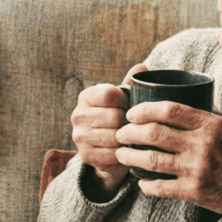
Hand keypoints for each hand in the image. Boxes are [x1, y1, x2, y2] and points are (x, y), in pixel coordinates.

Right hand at [71, 63, 147, 200]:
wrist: (107, 148)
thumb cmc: (117, 117)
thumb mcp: (123, 99)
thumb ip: (130, 83)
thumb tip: (143, 66)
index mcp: (86, 96)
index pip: (109, 94)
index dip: (126, 100)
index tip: (132, 106)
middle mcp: (78, 115)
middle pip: (113, 116)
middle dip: (130, 121)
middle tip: (137, 125)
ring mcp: (79, 136)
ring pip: (114, 136)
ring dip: (128, 138)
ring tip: (134, 136)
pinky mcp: (85, 155)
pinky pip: (112, 153)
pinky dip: (124, 152)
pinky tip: (128, 149)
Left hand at [114, 102, 221, 221]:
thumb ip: (207, 117)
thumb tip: (182, 104)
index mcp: (211, 125)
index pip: (169, 110)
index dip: (145, 110)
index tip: (132, 113)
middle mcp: (202, 145)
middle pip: (154, 133)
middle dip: (130, 132)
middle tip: (120, 133)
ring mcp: (197, 169)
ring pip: (151, 159)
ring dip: (130, 156)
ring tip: (121, 154)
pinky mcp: (194, 192)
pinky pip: (160, 187)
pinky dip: (146, 184)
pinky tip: (141, 181)